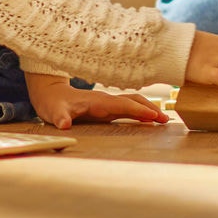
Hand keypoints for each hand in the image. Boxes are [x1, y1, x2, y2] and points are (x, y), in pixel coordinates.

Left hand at [24, 73, 168, 129]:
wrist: (51, 93)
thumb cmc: (53, 104)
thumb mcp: (54, 112)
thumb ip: (60, 117)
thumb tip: (64, 124)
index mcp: (97, 101)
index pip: (121, 104)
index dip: (137, 110)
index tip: (153, 117)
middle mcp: (106, 100)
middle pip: (132, 101)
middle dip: (150, 108)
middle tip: (166, 120)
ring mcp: (108, 103)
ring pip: (133, 103)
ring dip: (148, 109)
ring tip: (163, 120)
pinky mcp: (108, 108)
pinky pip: (128, 108)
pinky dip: (141, 112)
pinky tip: (149, 120)